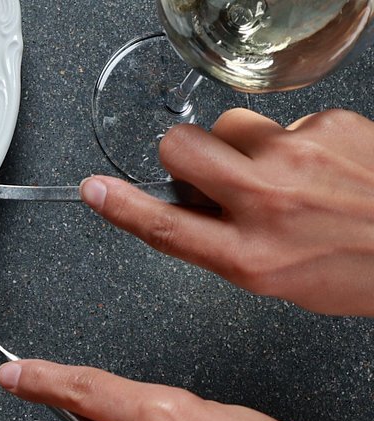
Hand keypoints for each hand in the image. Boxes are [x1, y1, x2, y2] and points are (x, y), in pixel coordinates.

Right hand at [80, 108, 373, 316]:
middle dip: (181, 154)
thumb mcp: (278, 278)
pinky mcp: (327, 127)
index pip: (163, 226)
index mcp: (249, 256)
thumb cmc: (359, 269)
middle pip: (181, 149)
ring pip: (229, 125)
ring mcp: (296, 159)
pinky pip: (287, 120)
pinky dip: (296, 139)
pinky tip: (322, 163)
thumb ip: (228, 244)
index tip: (93, 190)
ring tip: (275, 167)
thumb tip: (195, 209)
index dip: (119, 206)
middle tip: (204, 169)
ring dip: (239, 142)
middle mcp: (266, 205)